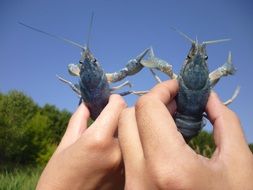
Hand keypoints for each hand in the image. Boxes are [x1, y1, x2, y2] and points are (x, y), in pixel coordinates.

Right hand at [36, 94, 125, 189]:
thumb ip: (79, 119)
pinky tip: (111, 153)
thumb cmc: (57, 176)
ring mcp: (125, 166)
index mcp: (98, 139)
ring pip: (131, 137)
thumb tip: (88, 103)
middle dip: (119, 115)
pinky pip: (130, 153)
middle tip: (109, 117)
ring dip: (122, 132)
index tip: (109, 100)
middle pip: (128, 121)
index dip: (113, 99)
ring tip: (109, 136)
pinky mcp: (127, 177)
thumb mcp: (65, 144)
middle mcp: (117, 151)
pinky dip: (123, 148)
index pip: (118, 106)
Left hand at [119, 80, 252, 189]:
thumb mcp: (239, 163)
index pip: (146, 108)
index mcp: (169, 167)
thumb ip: (223, 121)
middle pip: (128, 118)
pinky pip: (126, 154)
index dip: (162, 90)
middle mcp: (141, 178)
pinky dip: (140, 138)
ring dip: (143, 120)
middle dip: (151, 104)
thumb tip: (206, 97)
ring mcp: (131, 189)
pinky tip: (161, 141)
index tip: (177, 88)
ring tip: (169, 122)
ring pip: (123, 136)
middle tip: (174, 105)